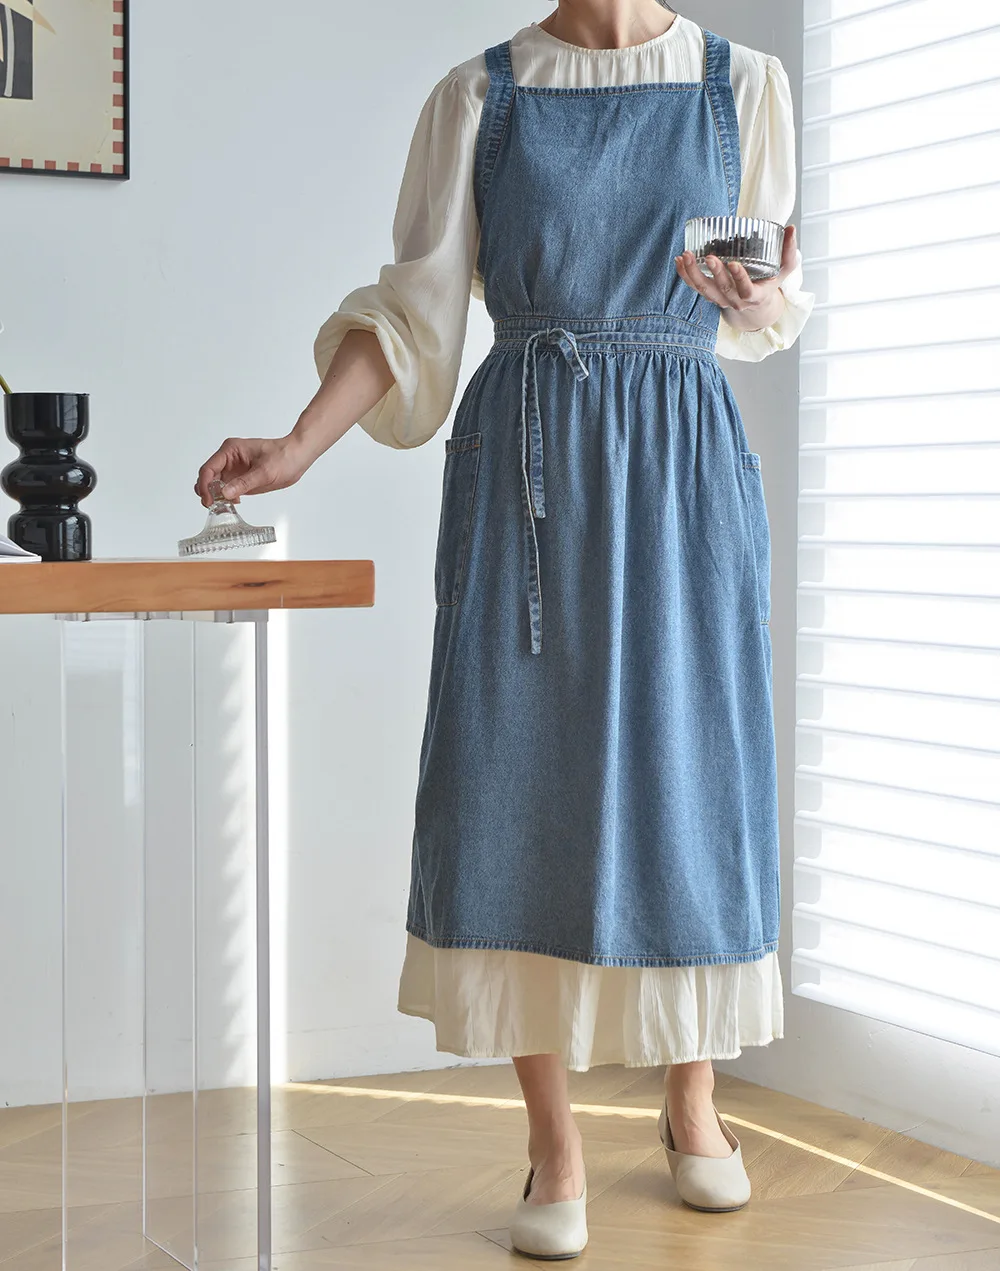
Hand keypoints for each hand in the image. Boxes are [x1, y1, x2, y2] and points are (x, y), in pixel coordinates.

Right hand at [194, 434, 312, 506]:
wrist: (298, 456)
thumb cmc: (284, 457)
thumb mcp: (265, 472)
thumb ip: (244, 483)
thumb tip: (224, 493)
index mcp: (230, 450)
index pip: (208, 468)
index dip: (204, 485)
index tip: (208, 500)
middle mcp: (228, 458)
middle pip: (208, 477)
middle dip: (207, 492)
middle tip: (213, 506)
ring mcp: (233, 468)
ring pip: (214, 484)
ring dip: (215, 496)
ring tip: (222, 507)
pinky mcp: (240, 477)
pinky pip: (226, 488)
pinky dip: (225, 497)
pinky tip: (233, 503)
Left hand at [675, 224, 797, 331]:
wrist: (756, 305)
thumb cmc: (770, 283)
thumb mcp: (784, 270)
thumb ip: (789, 251)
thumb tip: (791, 228)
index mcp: (754, 296)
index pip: (746, 291)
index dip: (740, 279)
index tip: (734, 264)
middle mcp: (735, 301)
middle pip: (722, 289)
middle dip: (715, 273)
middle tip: (709, 257)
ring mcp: (720, 299)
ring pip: (704, 290)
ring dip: (693, 273)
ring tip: (686, 256)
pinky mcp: (710, 294)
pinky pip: (695, 287)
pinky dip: (685, 275)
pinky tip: (678, 260)